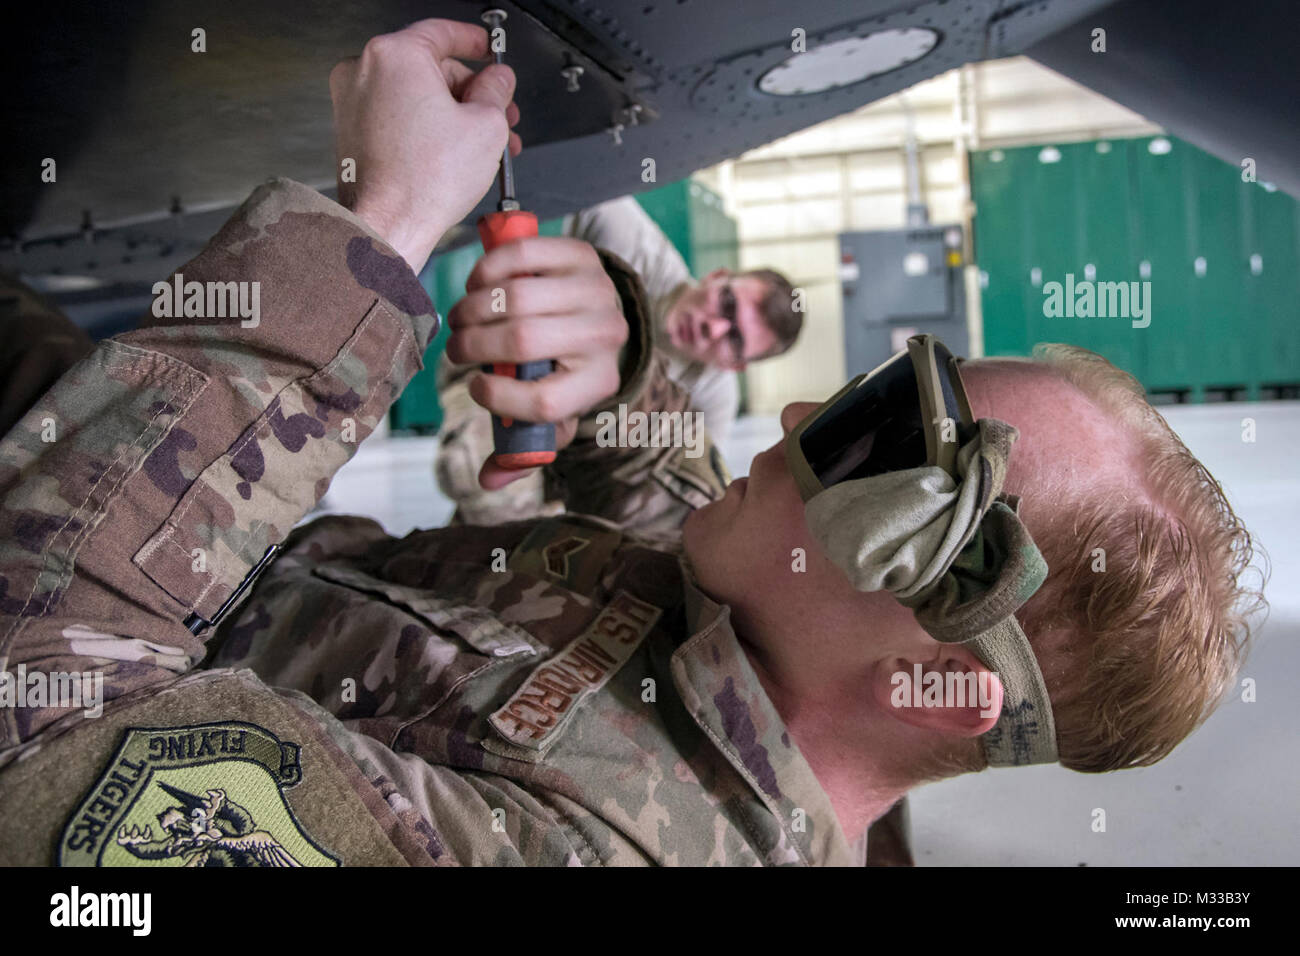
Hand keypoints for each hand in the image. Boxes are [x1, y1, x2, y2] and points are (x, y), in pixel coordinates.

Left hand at [329, 19, 522, 270]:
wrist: (389, 225)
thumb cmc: (424, 182)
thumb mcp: (487, 125)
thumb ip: (497, 90)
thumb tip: (498, 80)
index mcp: (395, 56)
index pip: (441, 32)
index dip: (474, 41)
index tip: (487, 49)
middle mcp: (364, 71)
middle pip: (429, 67)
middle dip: (469, 91)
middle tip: (497, 110)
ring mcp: (352, 101)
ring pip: (414, 94)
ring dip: (452, 113)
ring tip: (483, 140)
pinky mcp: (350, 130)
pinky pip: (396, 115)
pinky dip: (424, 126)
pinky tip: (452, 150)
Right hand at [445, 238, 628, 489]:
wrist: (602, 314)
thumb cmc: (564, 370)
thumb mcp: (553, 411)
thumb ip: (521, 448)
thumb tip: (488, 481)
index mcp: (598, 384)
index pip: (545, 401)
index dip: (498, 398)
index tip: (475, 386)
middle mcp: (605, 337)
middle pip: (524, 341)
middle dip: (472, 345)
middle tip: (455, 348)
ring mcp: (597, 291)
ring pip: (518, 297)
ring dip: (473, 308)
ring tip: (460, 317)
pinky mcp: (582, 255)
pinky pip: (524, 256)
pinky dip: (488, 269)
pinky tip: (477, 284)